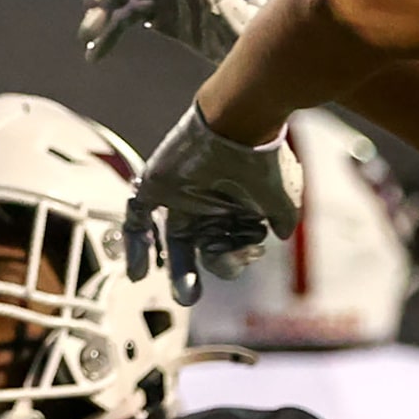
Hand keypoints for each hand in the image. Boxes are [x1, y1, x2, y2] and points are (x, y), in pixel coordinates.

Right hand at [80, 0, 268, 63]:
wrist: (261, 46)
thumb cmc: (251, 28)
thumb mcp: (239, 14)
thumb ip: (220, 4)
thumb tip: (225, 1)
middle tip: (90, 8)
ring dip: (101, 14)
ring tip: (85, 36)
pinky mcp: (159, 15)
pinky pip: (126, 19)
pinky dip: (110, 35)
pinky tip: (95, 54)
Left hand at [123, 103, 303, 303]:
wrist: (238, 122)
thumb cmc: (263, 160)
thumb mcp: (282, 198)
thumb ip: (281, 219)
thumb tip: (281, 234)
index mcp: (235, 211)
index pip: (230, 249)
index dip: (233, 259)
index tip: (242, 251)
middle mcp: (208, 206)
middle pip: (199, 250)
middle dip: (193, 277)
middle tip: (188, 296)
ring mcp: (180, 196)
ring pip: (172, 240)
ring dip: (174, 269)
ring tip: (181, 294)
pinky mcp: (156, 185)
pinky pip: (138, 218)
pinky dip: (136, 245)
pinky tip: (138, 272)